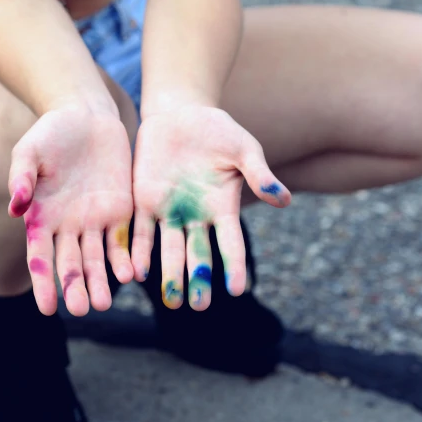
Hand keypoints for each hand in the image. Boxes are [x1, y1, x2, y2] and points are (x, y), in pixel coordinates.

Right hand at [8, 105, 133, 316]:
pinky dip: (126, 258)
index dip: (44, 284)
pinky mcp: (119, 212)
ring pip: (97, 260)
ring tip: (105, 303)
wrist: (86, 115)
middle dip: (76, 288)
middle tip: (83, 310)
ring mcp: (94, 222)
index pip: (41, 259)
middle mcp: (67, 228)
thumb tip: (15, 207)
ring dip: (101, 281)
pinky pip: (123, 241)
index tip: (48, 308)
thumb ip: (22, 177)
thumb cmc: (51, 133)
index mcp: (41, 219)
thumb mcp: (30, 151)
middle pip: (71, 266)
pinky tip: (131, 274)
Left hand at [131, 105, 290, 309]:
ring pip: (169, 251)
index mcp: (223, 208)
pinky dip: (139, 251)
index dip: (233, 266)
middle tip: (198, 306)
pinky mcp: (145, 203)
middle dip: (198, 280)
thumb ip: (260, 175)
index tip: (237, 289)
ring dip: (170, 275)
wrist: (180, 114)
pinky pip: (142, 232)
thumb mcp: (244, 149)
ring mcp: (169, 213)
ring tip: (172, 301)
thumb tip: (284, 201)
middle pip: (198, 255)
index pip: (230, 243)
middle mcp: (196, 217)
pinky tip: (137, 272)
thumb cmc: (219, 131)